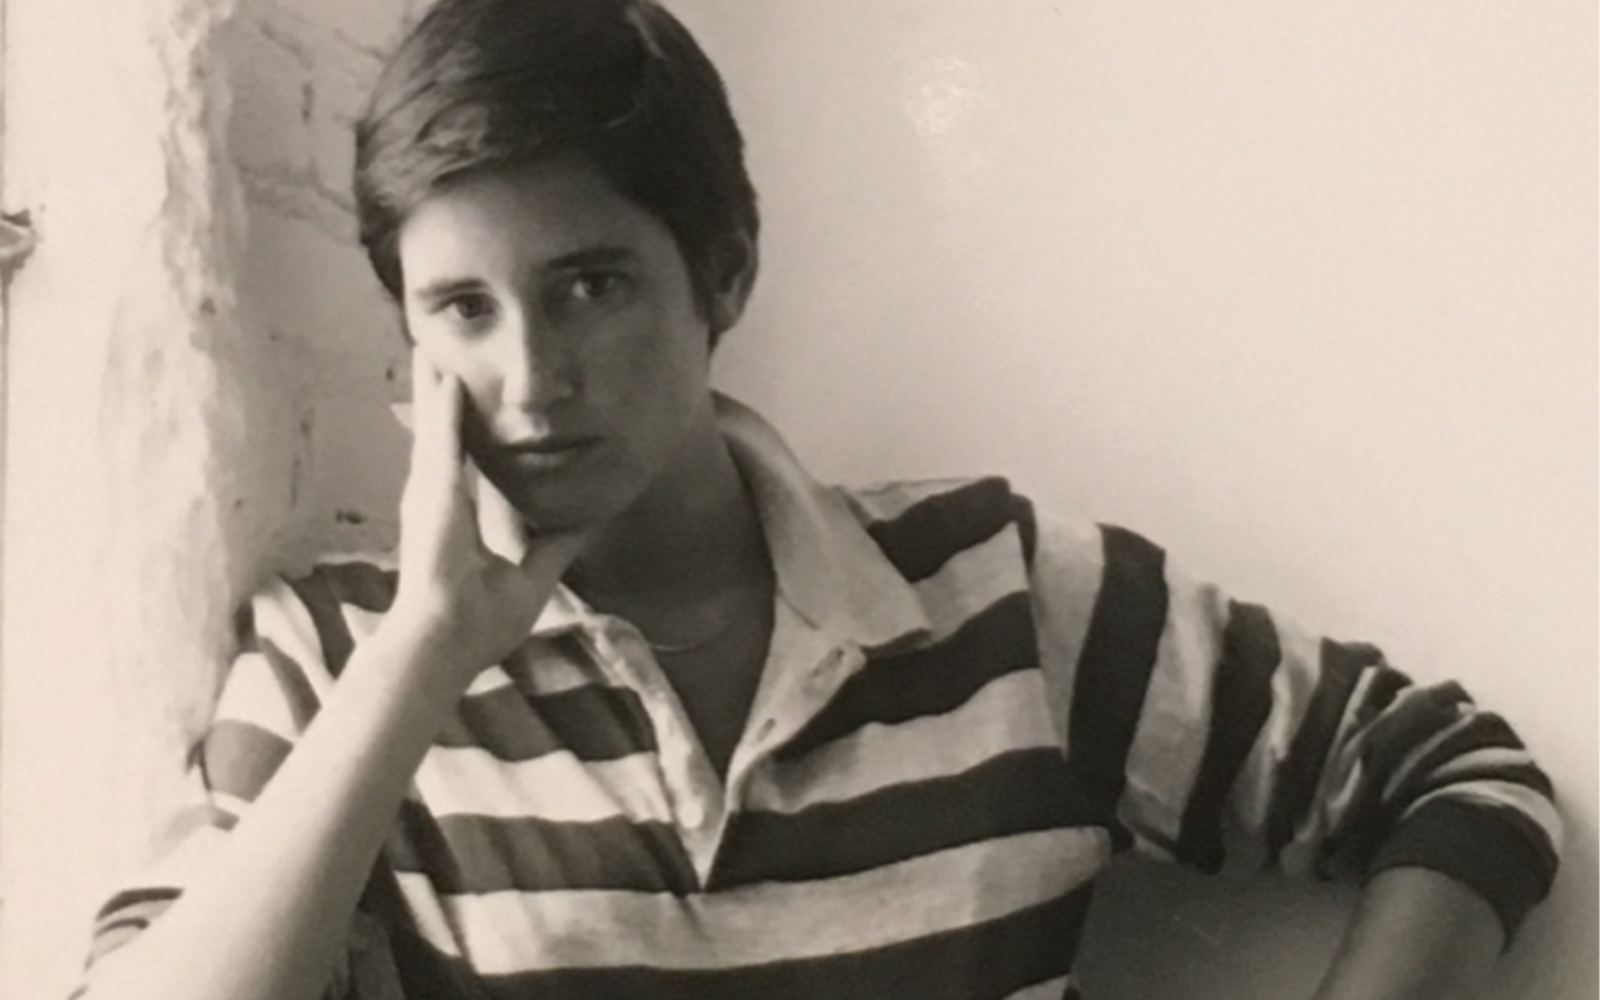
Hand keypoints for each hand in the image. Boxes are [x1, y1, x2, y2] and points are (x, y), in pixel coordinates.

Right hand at [389, 351, 585, 686]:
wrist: (446, 644)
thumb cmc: (479, 622)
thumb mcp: (532, 575)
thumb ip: (557, 544)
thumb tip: (590, 519)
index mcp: (456, 517)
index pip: (463, 462)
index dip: (463, 430)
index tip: (465, 398)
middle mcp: (436, 500)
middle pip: (441, 435)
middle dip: (440, 397)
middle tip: (436, 355)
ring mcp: (429, 496)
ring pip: (434, 428)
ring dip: (433, 389)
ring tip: (430, 349)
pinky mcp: (432, 496)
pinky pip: (440, 443)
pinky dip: (442, 410)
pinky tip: (444, 377)